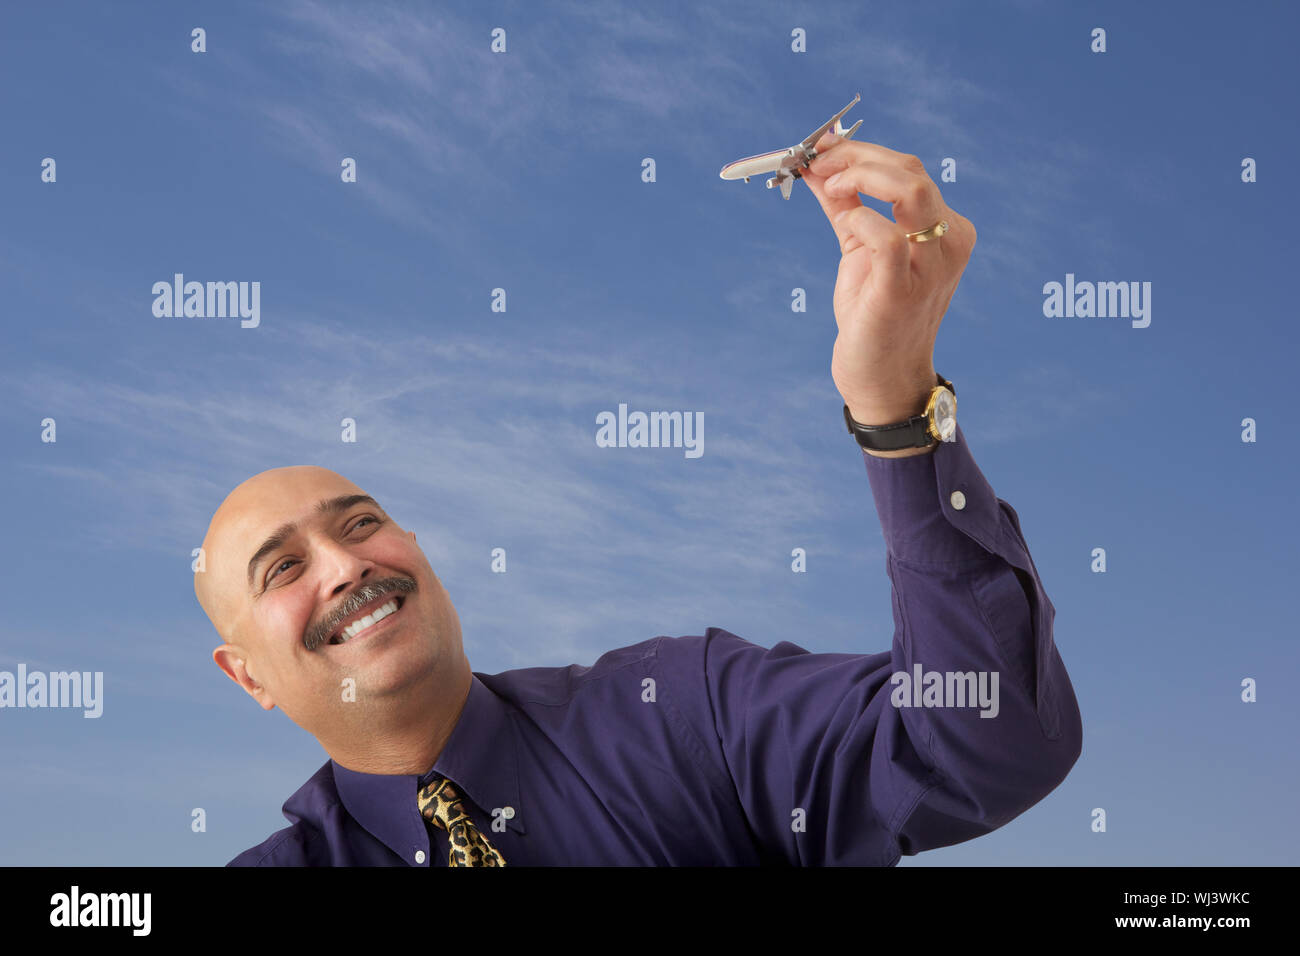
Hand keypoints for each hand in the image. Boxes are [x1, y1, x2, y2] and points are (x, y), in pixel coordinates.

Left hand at [800, 132, 975, 424]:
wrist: (881, 377)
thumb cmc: (873, 316)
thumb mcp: (858, 250)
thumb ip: (844, 207)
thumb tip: (817, 167)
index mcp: (946, 229)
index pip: (909, 170)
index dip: (862, 152)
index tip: (822, 150)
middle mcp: (948, 242)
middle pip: (910, 171)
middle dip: (856, 156)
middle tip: (817, 162)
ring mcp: (931, 266)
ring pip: (910, 190)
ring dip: (860, 176)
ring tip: (830, 186)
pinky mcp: (904, 289)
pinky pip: (886, 236)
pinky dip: (859, 219)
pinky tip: (844, 224)